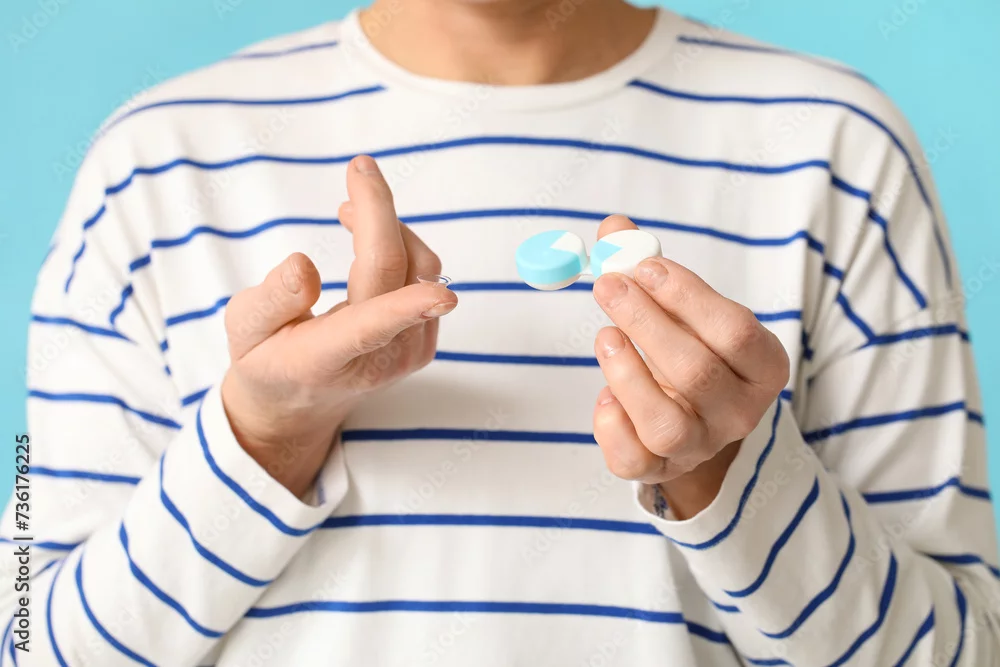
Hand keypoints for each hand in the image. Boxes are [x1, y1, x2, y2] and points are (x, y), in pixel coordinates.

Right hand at [220, 155, 457, 497]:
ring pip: (419, 267)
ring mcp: (407, 355)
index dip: (405, 307)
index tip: (441, 295)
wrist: (298, 404)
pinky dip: (400, 247)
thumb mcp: (244, 329)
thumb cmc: (265, 358)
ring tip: (348, 211)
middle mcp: (377, 361)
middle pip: (393, 271)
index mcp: (325, 359)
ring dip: (389, 227)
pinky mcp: (424, 343)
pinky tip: (369, 243)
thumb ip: (272, 300)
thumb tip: (303, 265)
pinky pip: (425, 276)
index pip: (368, 328)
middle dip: (379, 210)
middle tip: (358, 168)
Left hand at [591, 216, 788, 518]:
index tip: (643, 264)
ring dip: (627, 374)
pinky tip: (604, 394)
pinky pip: (632, 460)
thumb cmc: (691, 351)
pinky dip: (611, 425)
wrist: (694, 420)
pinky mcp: (660, 471)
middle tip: (608, 285)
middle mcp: (739, 412)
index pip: (735, 330)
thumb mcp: (686, 311)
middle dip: (645, 321)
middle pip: (696, 371)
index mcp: (762, 366)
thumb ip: (651, 269)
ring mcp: (700, 446)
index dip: (686, 294)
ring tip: (605, 336)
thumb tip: (613, 228)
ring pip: (666, 424)